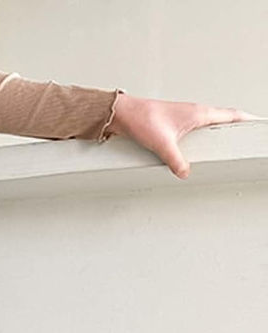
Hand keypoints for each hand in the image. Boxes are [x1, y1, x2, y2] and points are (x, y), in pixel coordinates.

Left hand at [104, 93, 262, 178]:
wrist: (124, 114)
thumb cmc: (142, 119)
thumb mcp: (162, 144)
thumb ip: (176, 161)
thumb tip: (185, 173)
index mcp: (199, 114)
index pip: (231, 115)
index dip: (246, 120)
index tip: (258, 124)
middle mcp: (194, 113)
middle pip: (224, 118)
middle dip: (237, 125)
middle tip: (247, 132)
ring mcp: (185, 117)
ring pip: (210, 123)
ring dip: (220, 129)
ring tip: (229, 140)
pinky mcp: (175, 123)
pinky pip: (196, 129)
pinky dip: (203, 135)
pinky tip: (199, 145)